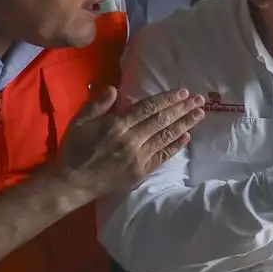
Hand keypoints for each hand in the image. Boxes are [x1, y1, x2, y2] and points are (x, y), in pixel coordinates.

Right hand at [59, 87, 203, 197]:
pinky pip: (163, 156)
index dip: (167, 99)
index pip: (148, 108)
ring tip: (199, 114)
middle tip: (200, 100)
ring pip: (166, 137)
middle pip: (162, 120)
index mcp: (117, 125)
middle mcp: (132, 140)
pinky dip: (176, 146)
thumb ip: (98, 104)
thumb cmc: (74, 149)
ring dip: (185, 124)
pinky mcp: (141, 171)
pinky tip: (187, 136)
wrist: (72, 183)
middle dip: (183, 108)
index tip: (183, 92)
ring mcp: (138, 157)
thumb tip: (114, 89)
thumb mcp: (80, 121)